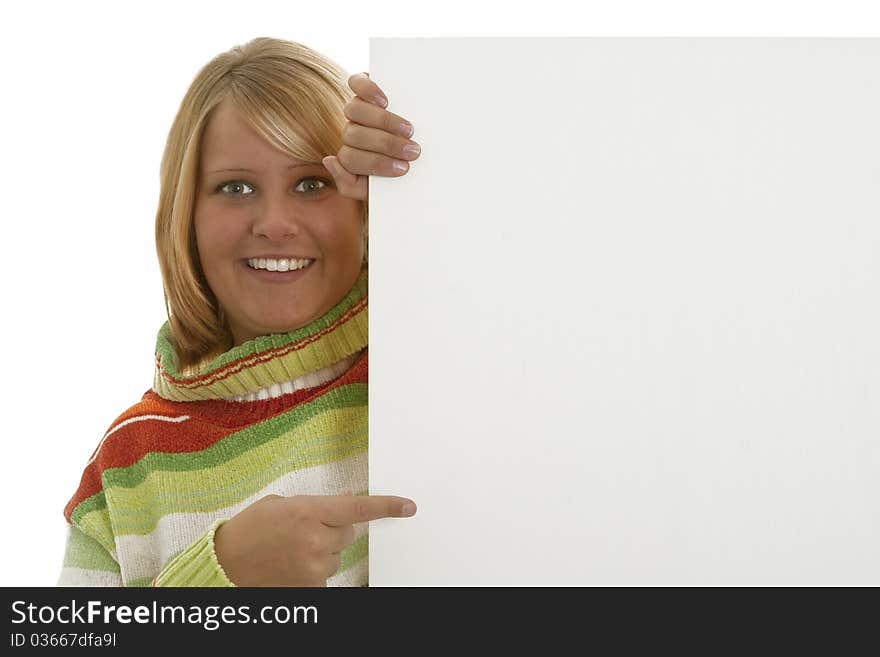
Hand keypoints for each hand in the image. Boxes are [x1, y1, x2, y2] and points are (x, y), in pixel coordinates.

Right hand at [213, 494, 416, 586]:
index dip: (386, 506)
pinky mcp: (312, 586)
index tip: (408, 506)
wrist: (227, 563)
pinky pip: (326, 572)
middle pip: (348, 531)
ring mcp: (315, 565)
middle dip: (333, 528)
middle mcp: (316, 539)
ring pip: (337, 553)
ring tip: (292, 548)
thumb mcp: (283, 504)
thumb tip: (343, 505)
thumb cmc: (252, 529)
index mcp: (309, 511)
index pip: (358, 508)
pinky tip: (292, 564)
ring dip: (322, 549)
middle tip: (305, 529)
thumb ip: (316, 505)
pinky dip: (314, 568)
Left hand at [322, 72, 420, 200]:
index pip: (349, 159)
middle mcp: (351, 132)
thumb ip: (349, 184)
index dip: (376, 163)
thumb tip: (329, 160)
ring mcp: (356, 109)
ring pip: (354, 111)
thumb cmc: (397, 172)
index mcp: (350, 156)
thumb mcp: (375, 189)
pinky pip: (357, 83)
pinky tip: (385, 101)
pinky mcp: (365, 86)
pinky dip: (368, 90)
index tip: (403, 168)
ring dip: (384, 121)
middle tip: (412, 151)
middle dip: (386, 145)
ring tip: (409, 130)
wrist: (419, 150)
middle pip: (354, 135)